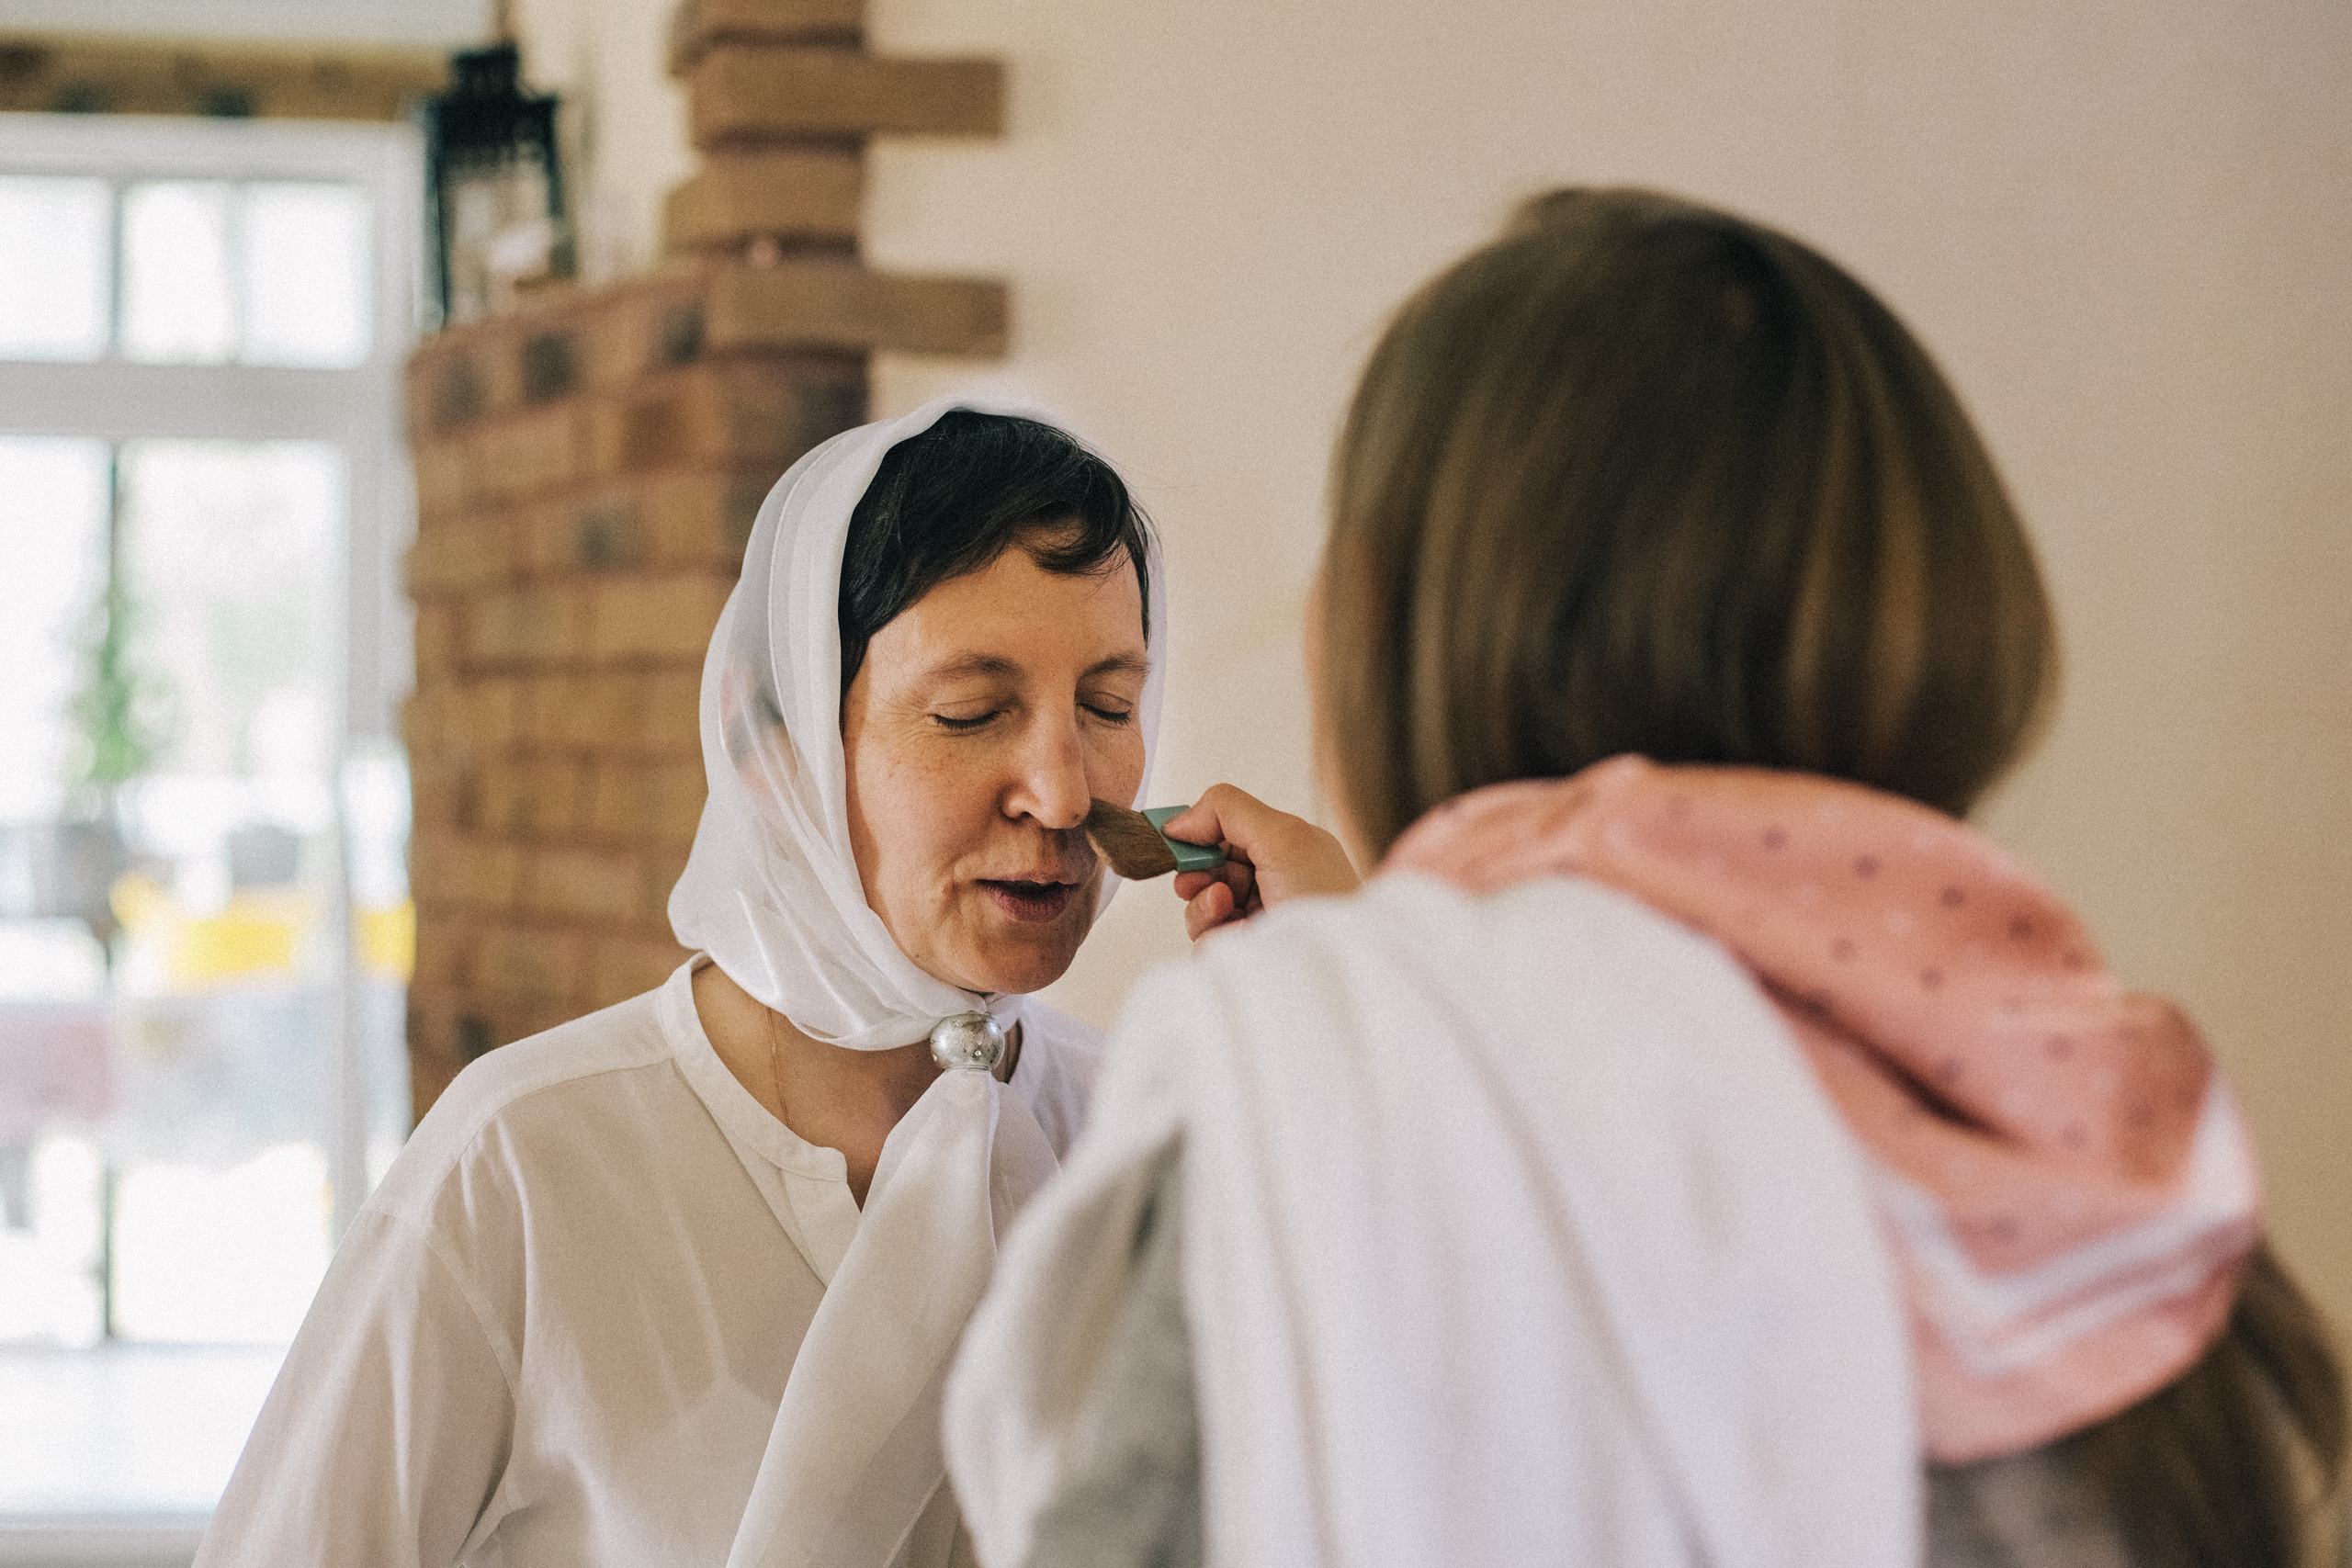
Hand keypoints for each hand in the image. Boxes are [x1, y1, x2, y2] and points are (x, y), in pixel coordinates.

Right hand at [1162, 783, 1360, 940]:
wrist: (1334, 966)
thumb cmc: (1325, 903)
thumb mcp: (1283, 836)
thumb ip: (1229, 811)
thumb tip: (1180, 821)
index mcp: (1288, 849)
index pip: (1230, 830)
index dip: (1201, 831)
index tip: (1177, 835)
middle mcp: (1272, 883)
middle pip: (1209, 865)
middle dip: (1197, 867)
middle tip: (1195, 872)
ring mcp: (1256, 919)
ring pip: (1200, 902)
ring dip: (1203, 900)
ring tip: (1224, 904)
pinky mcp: (1242, 952)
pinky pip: (1202, 935)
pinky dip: (1209, 928)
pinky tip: (1233, 929)